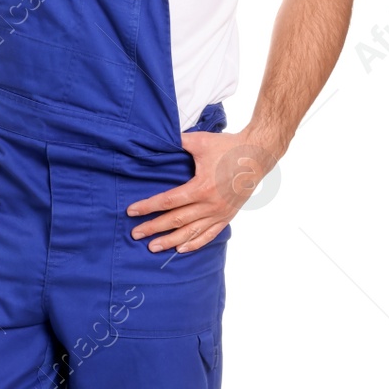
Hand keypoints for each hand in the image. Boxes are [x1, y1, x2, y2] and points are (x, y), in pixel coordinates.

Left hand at [126, 130, 280, 252]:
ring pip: (191, 232)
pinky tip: (181, 249)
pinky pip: (210, 234)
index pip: (168, 201)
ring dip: (171, 241)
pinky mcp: (228, 216)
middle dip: (154, 228)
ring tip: (152, 247)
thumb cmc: (228, 147)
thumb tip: (157, 138)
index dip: (148, 207)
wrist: (257, 155)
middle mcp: (211, 204)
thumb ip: (177, 142)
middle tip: (135, 233)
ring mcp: (220, 212)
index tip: (131, 211)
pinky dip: (195, 243)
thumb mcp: (200, 141)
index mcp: (202, 187)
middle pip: (176, 220)